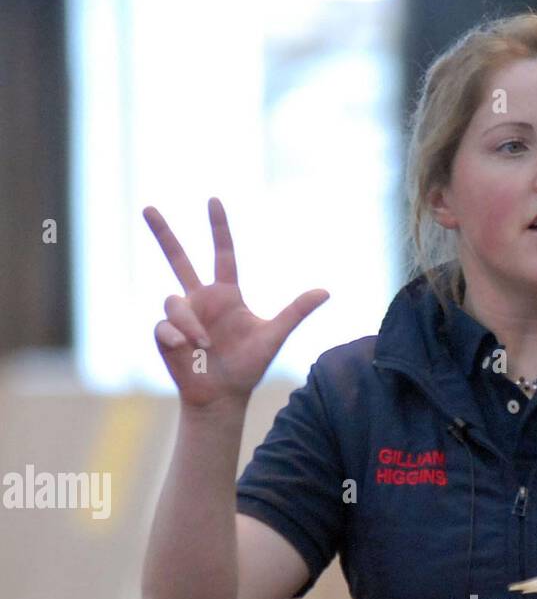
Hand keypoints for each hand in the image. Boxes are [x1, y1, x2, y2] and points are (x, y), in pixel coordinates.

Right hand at [143, 197, 328, 407]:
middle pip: (179, 258)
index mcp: (227, 295)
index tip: (213, 200)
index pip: (222, 254)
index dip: (218, 228)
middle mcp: (202, 299)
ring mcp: (182, 316)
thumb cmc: (248, 367)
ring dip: (190, 324)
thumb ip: (296, 311)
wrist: (223, 398)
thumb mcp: (273, 337)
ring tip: (205, 345)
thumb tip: (326, 291)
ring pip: (173, 300)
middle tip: (147, 207)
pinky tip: (186, 351)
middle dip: (163, 234)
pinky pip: (164, 325)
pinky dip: (176, 337)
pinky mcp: (165, 334)